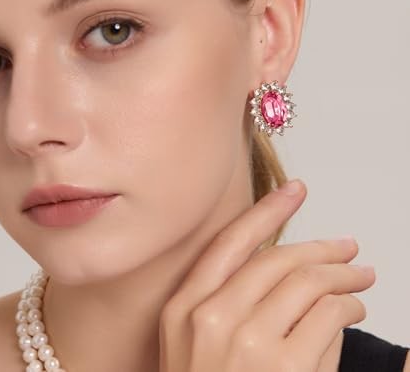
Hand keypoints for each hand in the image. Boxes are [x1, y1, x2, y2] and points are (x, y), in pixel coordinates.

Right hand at [158, 180, 375, 371]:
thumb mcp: (193, 344)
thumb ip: (225, 299)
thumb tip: (282, 264)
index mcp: (184, 306)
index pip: (231, 242)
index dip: (267, 211)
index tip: (295, 191)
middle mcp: (210, 317)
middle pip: (278, 259)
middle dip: (321, 247)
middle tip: (348, 246)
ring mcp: (245, 344)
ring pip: (307, 283)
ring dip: (343, 275)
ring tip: (361, 276)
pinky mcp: (284, 369)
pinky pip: (328, 318)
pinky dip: (349, 309)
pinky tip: (355, 311)